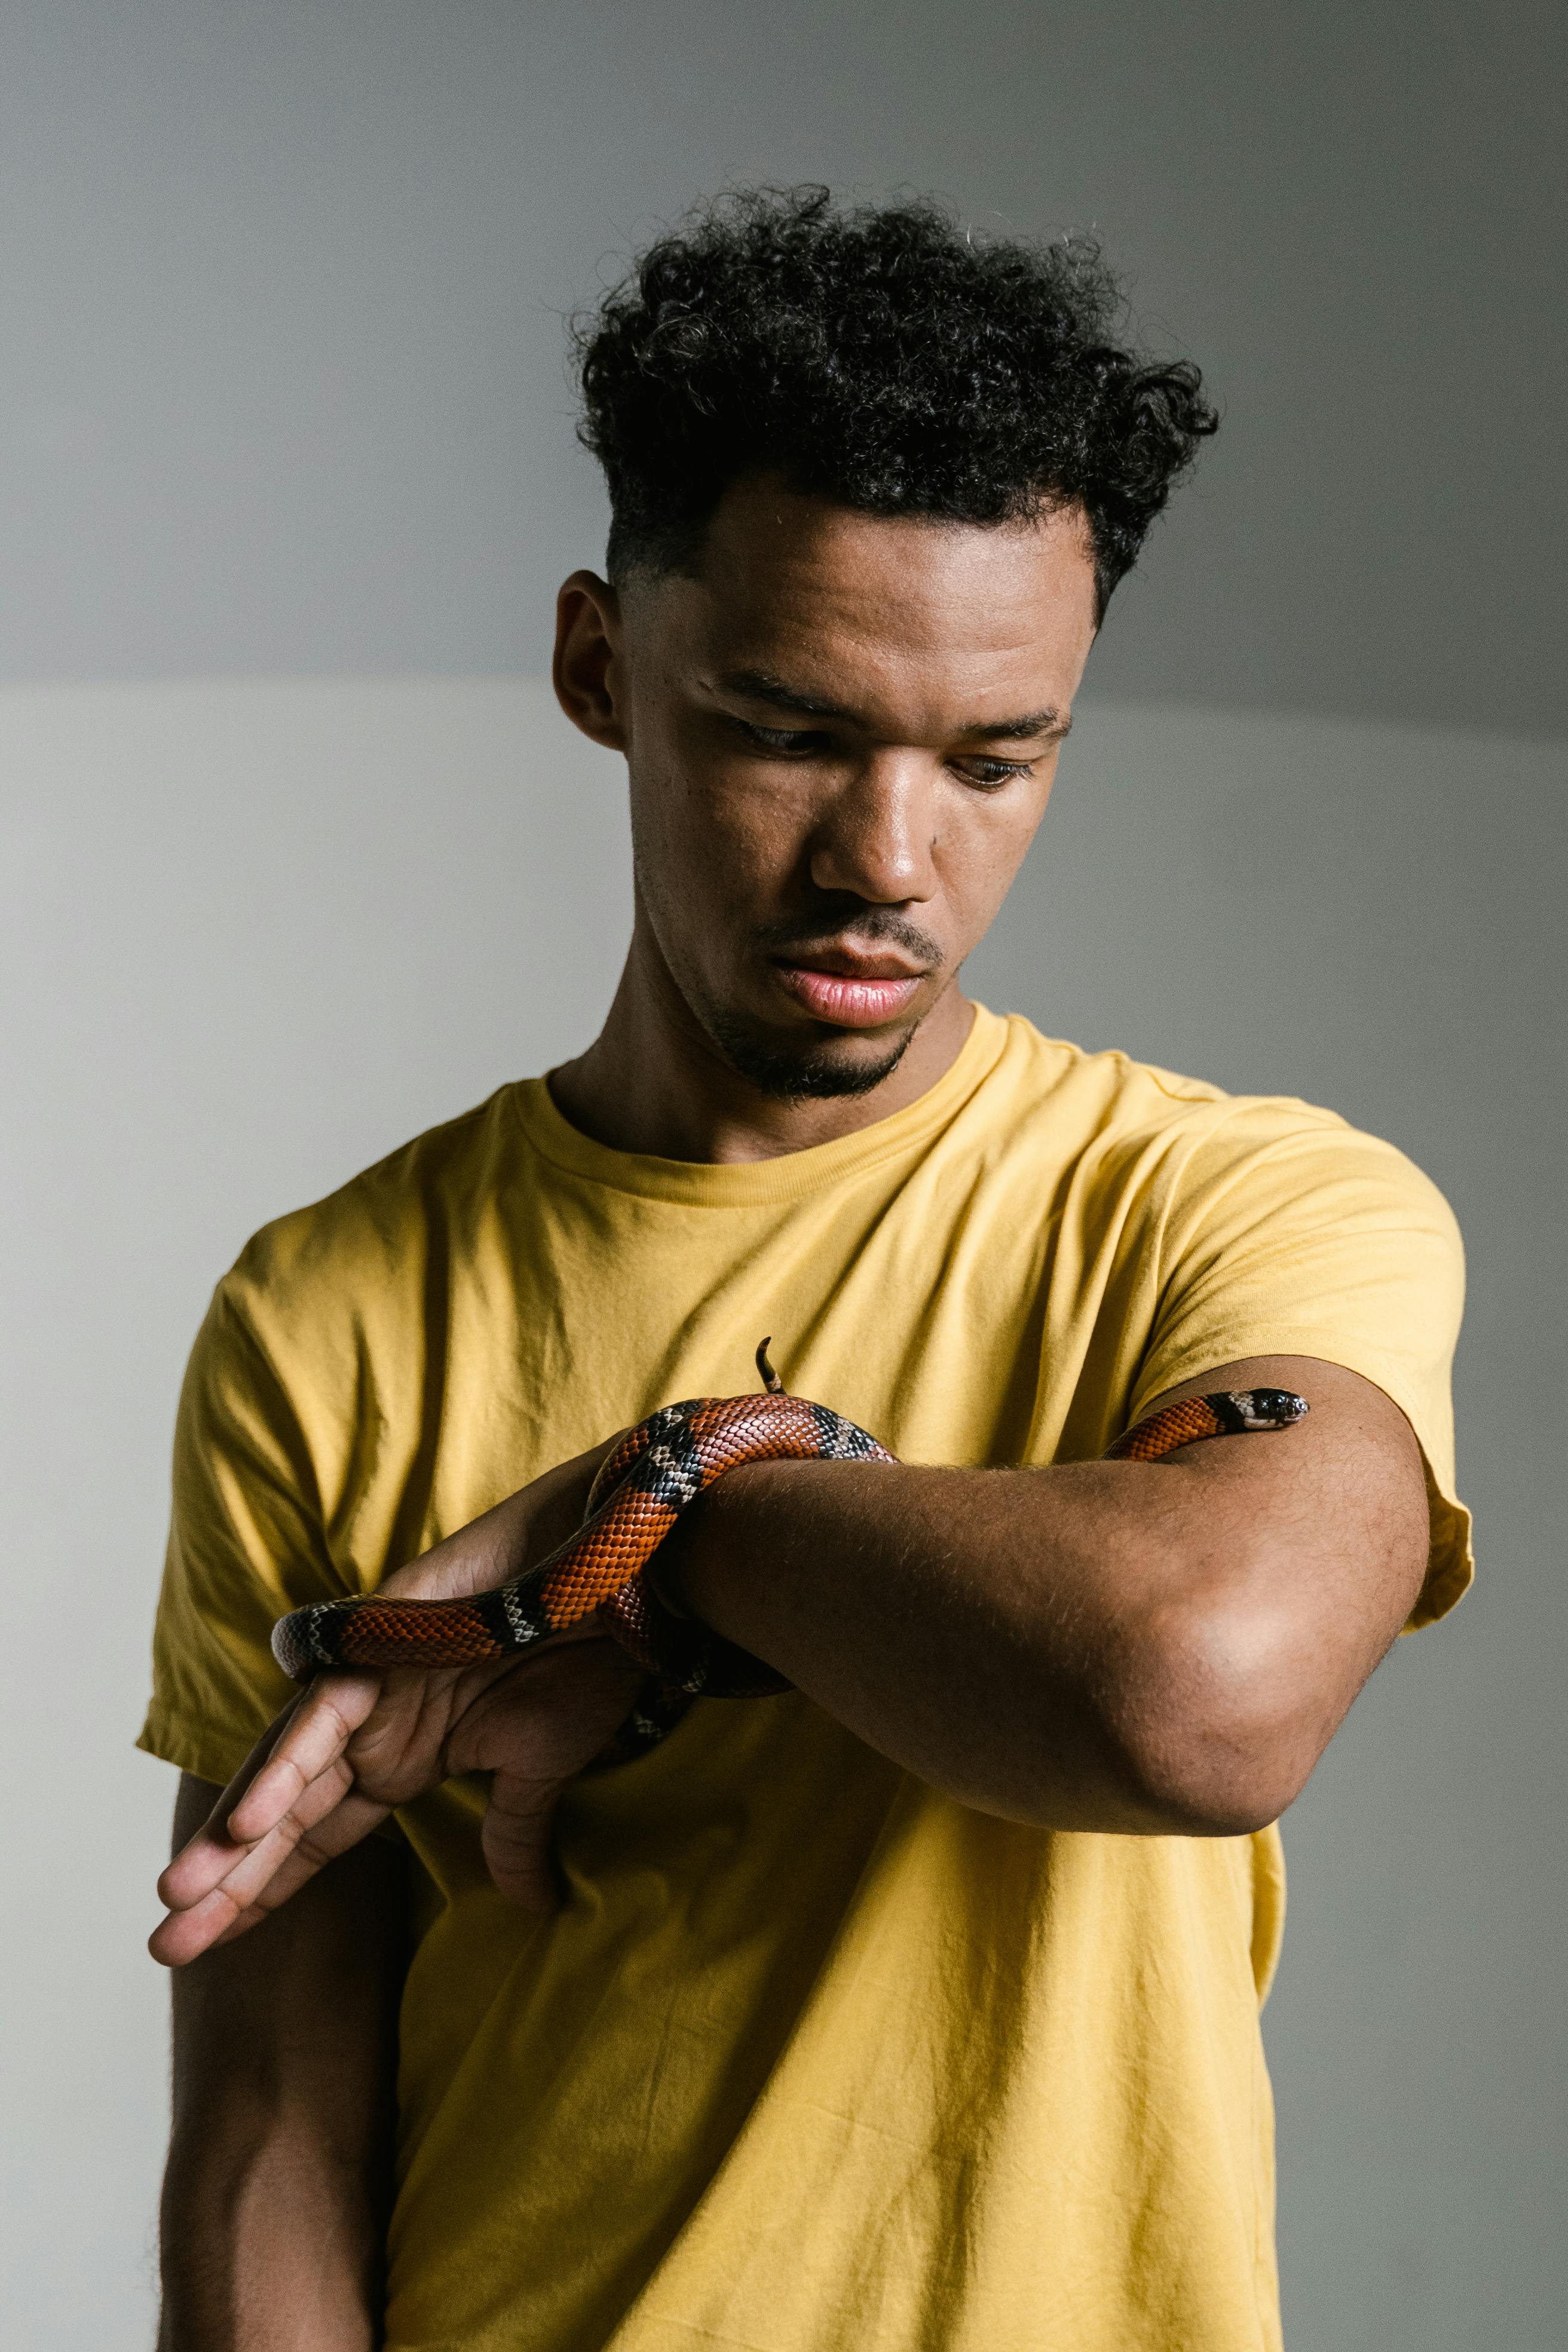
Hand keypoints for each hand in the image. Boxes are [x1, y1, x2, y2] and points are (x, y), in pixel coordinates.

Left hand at [151, 1440, 646, 1966]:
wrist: (625, 1577)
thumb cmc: (590, 1656)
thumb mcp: (543, 1767)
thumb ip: (515, 1832)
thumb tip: (532, 1904)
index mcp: (404, 1757)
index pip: (317, 1839)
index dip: (266, 1892)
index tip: (212, 1947)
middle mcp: (370, 1724)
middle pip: (281, 1816)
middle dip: (226, 1882)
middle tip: (165, 1946)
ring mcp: (367, 1681)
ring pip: (282, 1770)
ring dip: (229, 1837)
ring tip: (178, 1902)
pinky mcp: (375, 1637)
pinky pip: (321, 1715)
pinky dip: (283, 1768)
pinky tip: (244, 1825)